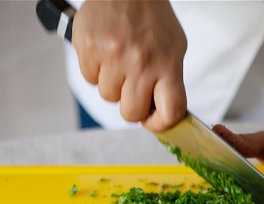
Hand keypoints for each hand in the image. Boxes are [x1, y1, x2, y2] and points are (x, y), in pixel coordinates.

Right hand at [73, 0, 186, 130]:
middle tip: (131, 87)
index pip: (171, 112)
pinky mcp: (89, 48)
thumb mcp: (174, 48)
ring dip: (112, 84)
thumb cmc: (152, 19)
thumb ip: (169, 81)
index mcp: (168, 64)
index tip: (153, 120)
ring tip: (118, 59)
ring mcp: (113, 56)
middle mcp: (141, 63)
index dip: (160, 124)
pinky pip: (89, 79)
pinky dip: (95, 69)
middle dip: (130, 106)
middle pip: (131, 114)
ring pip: (108, 97)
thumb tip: (160, 114)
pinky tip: (104, 51)